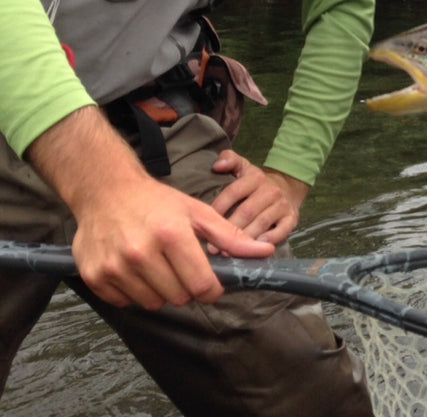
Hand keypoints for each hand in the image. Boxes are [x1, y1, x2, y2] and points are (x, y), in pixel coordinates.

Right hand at [27, 107, 274, 310]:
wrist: (106, 190)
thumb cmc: (158, 201)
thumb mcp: (197, 212)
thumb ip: (231, 237)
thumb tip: (265, 252)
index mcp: (171, 234)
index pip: (201, 285)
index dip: (211, 289)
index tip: (210, 283)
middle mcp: (140, 252)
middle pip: (178, 298)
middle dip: (186, 287)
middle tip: (179, 267)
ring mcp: (114, 266)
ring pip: (152, 304)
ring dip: (161, 291)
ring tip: (157, 265)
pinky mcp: (94, 277)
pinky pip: (126, 302)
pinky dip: (134, 292)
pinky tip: (135, 269)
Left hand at [210, 151, 308, 247]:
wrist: (289, 187)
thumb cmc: (257, 182)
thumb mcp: (244, 166)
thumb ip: (229, 160)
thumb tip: (216, 166)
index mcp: (255, 178)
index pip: (233, 192)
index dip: (219, 207)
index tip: (204, 222)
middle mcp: (270, 191)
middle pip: (246, 211)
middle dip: (228, 229)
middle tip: (212, 246)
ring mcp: (282, 205)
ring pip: (261, 223)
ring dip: (244, 239)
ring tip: (228, 251)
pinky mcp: (292, 218)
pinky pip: (282, 230)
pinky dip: (269, 240)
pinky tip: (255, 248)